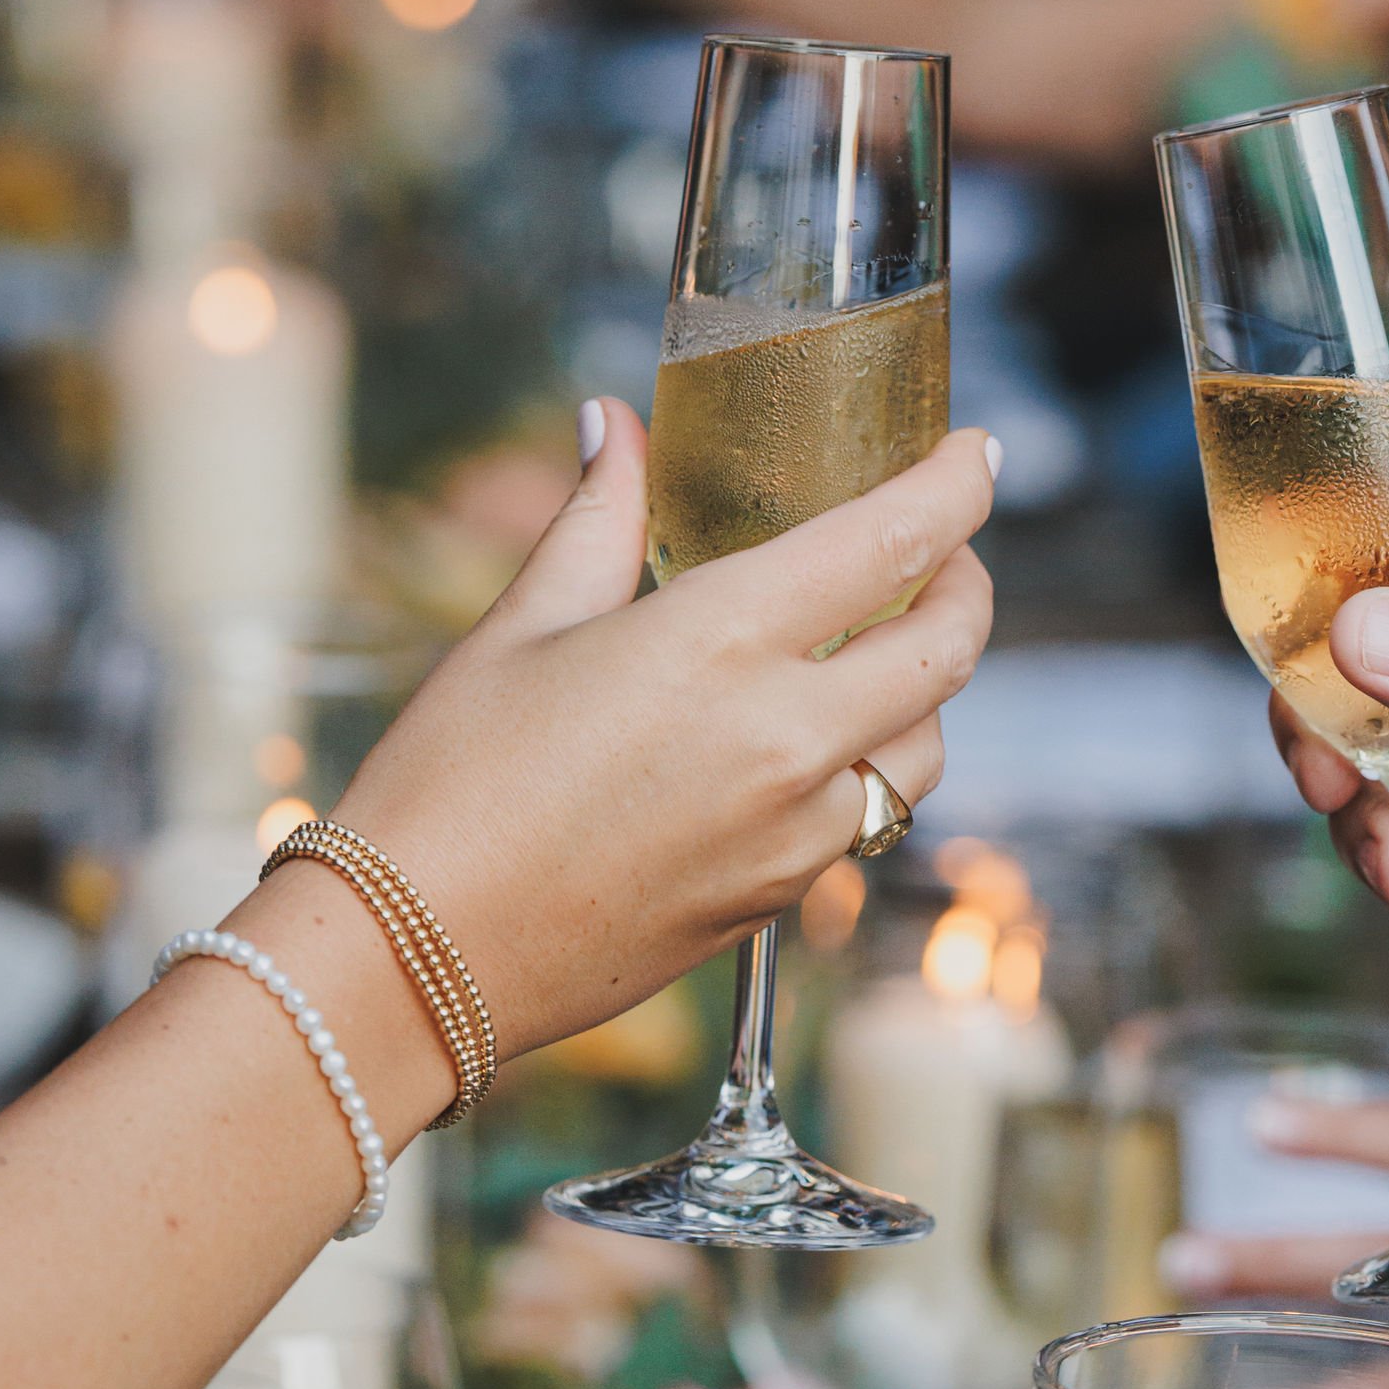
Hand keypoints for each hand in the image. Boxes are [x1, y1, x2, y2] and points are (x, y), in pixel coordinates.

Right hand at [319, 412, 994, 1064]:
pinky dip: (871, 766)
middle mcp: (782, 738)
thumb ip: (599, 519)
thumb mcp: (521, 628)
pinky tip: (816, 740)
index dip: (956, 489)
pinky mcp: (780, 898)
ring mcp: (793, 831)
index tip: (976, 455)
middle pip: (949, 649)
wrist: (413, 961)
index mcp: (718, 643)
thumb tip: (614, 427)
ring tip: (881, 647)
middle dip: (964, 582)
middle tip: (940, 549)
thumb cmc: (448, 784)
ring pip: (926, 745)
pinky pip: (868, 818)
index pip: (893, 545)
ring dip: (925, 685)